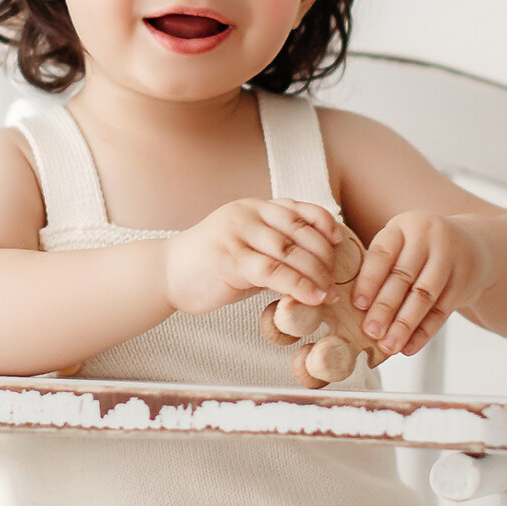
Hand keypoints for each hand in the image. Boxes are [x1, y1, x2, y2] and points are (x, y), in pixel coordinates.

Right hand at [163, 198, 344, 316]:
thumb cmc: (210, 266)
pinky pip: (273, 271)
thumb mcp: (246, 248)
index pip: (298, 209)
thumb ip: (275, 249)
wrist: (166, 274)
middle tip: (336, 280)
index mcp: (254, 207)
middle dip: (324, 257)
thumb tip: (315, 264)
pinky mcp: (229, 258)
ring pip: (289, 252)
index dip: (323, 224)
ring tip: (329, 293)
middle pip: (299, 231)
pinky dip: (297, 285)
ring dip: (315, 274)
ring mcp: (237, 234)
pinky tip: (312, 298)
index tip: (339, 242)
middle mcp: (247, 214)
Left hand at [351, 212, 494, 355]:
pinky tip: (409, 348)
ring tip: (389, 346)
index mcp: (403, 226)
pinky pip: (442, 311)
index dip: (369, 280)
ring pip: (424, 296)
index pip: (383, 253)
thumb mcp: (402, 244)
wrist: (474, 247)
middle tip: (370, 332)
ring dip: (404, 324)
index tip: (358, 305)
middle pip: (404, 276)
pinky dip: (424, 332)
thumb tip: (353, 311)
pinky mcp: (464, 282)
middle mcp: (428, 237)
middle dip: (385, 307)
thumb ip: (381, 268)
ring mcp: (450, 258)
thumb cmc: (421, 251)